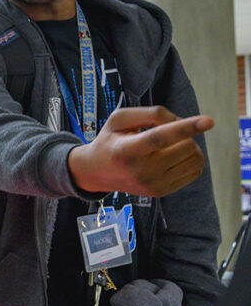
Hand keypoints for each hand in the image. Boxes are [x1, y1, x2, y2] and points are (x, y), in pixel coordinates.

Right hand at [68, 107, 212, 196]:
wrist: (97, 172)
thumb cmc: (110, 140)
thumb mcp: (119, 118)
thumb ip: (150, 113)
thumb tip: (180, 121)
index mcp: (126, 150)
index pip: (159, 138)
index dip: (186, 128)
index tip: (209, 121)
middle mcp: (140, 171)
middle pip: (186, 147)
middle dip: (186, 134)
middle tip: (168, 132)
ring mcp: (152, 184)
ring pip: (195, 160)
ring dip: (190, 147)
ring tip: (172, 145)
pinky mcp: (161, 192)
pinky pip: (194, 172)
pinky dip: (190, 160)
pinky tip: (173, 157)